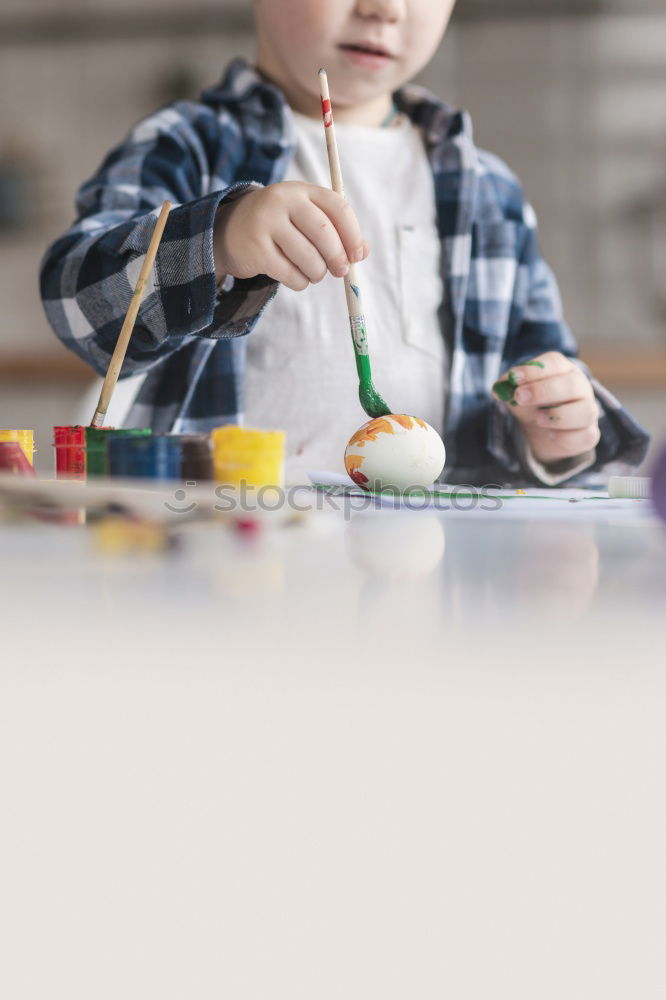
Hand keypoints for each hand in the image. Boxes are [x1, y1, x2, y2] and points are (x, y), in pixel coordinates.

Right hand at [213, 181, 368, 289]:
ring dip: (317, 273)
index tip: (357, 256)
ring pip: (308, 257)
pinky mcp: (255, 249)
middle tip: (340, 272)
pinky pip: (290, 274)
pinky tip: (296, 277)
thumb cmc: (279, 226)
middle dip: (337, 257)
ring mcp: (266, 223)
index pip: (337, 207)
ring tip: (314, 274)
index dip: (353, 234)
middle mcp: (282, 200)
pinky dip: (299, 282)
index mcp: (301, 190)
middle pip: (323, 232)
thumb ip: (336, 231)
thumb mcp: (305, 219)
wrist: (230, 230)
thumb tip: (363, 252)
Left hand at [492, 351, 600, 464]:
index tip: (514, 378)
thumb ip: (508, 390)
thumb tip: (499, 389)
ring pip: (585, 411)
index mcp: (563, 370)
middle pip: (572, 384)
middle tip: (519, 397)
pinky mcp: (589, 435)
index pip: (555, 363)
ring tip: (538, 419)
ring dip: (558, 415)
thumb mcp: (518, 395)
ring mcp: (587, 411)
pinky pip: (584, 436)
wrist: (544, 434)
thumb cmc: (533, 406)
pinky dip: (565, 437)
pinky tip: (551, 435)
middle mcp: (580, 388)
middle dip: (544, 390)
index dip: (534, 370)